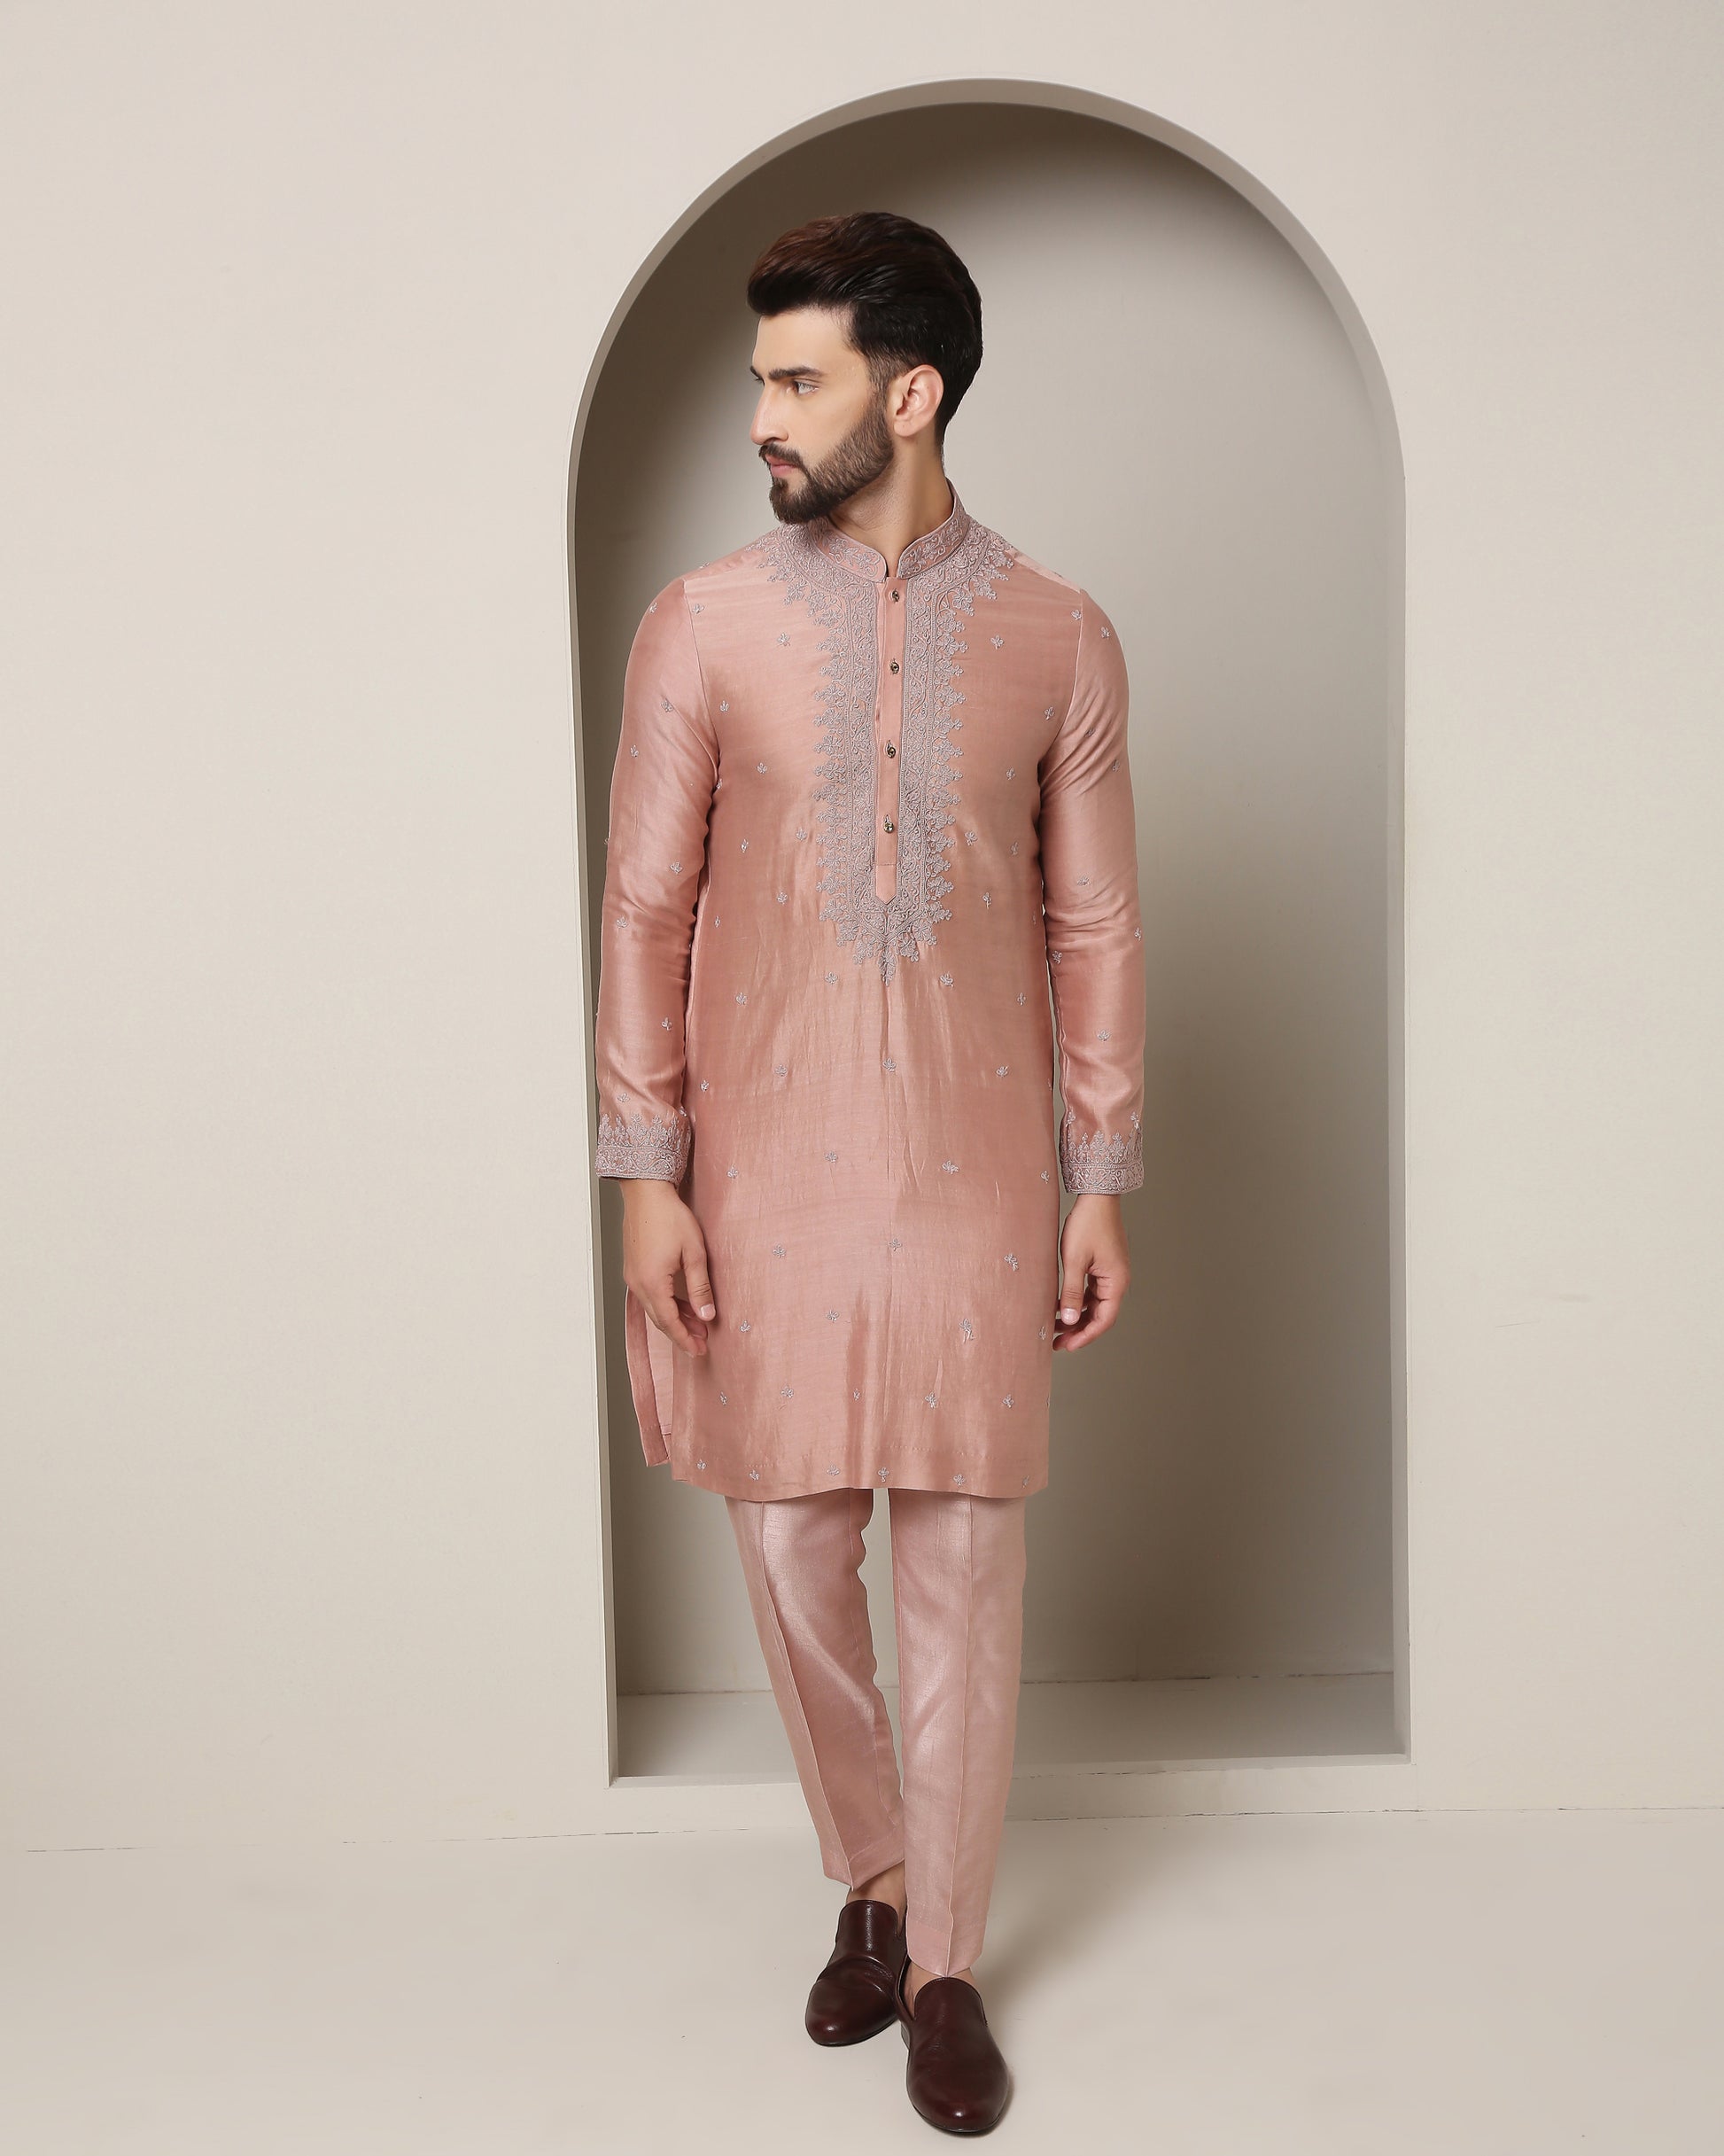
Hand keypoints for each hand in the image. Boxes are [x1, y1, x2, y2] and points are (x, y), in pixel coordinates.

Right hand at [619, 1179, 716, 1354]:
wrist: (646, 1194)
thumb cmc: (670, 1217)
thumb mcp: (694, 1253)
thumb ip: (700, 1288)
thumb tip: (707, 1316)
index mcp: (652, 1283)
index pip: (669, 1322)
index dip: (685, 1338)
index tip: (699, 1351)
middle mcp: (638, 1283)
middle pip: (659, 1319)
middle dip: (680, 1333)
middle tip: (701, 1343)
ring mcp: (633, 1276)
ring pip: (654, 1307)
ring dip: (674, 1319)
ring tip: (696, 1325)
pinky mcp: (633, 1268)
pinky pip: (649, 1295)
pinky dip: (665, 1304)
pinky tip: (680, 1305)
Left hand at [1053, 1192, 1129, 1352]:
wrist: (1097, 1197)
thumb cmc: (1088, 1225)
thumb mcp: (1075, 1261)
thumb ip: (1071, 1292)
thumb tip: (1068, 1320)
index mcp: (1116, 1282)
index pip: (1104, 1320)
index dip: (1086, 1336)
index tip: (1068, 1346)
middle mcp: (1117, 1281)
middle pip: (1099, 1315)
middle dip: (1078, 1330)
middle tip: (1057, 1343)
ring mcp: (1110, 1274)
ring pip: (1093, 1304)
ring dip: (1075, 1316)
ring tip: (1054, 1327)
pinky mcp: (1102, 1266)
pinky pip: (1090, 1291)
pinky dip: (1076, 1300)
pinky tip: (1058, 1306)